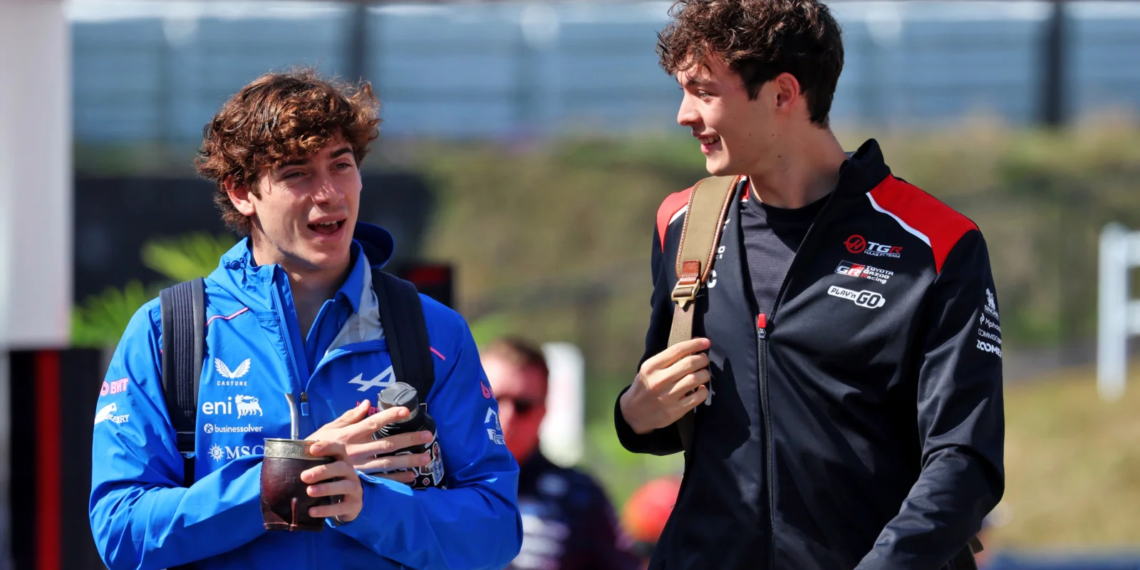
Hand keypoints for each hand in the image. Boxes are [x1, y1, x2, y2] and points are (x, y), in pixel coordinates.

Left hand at [303, 441, 361, 522]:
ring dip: (326, 488)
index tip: (312, 449)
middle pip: (341, 467)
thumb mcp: (325, 474)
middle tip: (304, 477)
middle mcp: (351, 473)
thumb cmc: (331, 484)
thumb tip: (280, 459)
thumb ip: (309, 465)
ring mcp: (354, 489)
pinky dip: (326, 510)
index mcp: (343, 462)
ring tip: (309, 491)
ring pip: (344, 486)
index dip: (327, 447)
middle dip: (322, 471)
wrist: (349, 506)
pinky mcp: (354, 505)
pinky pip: (341, 507)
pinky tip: (312, 511)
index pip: (339, 449)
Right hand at [306, 401, 434, 484]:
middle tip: (428, 436)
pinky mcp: (358, 480)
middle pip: (387, 444)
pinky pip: (380, 480)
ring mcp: (359, 467)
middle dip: (409, 440)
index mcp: (350, 435)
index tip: (407, 411)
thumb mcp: (329, 428)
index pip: (373, 423)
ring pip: (388, 463)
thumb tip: (367, 403)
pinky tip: (412, 476)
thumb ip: (349, 417)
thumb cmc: (315, 447)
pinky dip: (396, 478)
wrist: (301, 472)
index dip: (390, 416)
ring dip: (409, 461)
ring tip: (427, 458)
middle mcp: (357, 450)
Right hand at [619, 338, 711, 434]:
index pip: (677, 350)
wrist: (633, 414)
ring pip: (696, 379)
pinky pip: (698, 397)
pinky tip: (701, 388)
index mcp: (651, 367)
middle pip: (690, 363)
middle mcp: (660, 380)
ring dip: (705, 374)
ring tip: (704, 374)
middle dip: (703, 359)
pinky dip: (704, 390)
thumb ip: (667, 359)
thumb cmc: (644, 387)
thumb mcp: (648, 370)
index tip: (706, 342)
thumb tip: (693, 345)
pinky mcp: (676, 410)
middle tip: (705, 359)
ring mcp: (668, 396)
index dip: (695, 344)